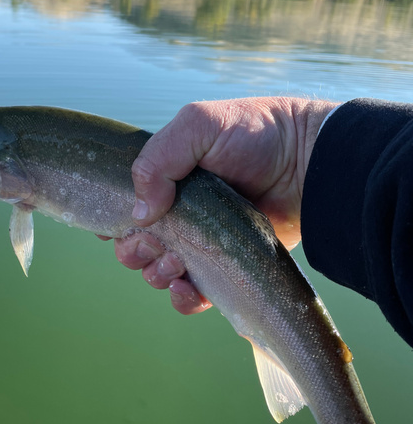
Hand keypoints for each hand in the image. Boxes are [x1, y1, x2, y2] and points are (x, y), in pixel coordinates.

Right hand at [107, 97, 336, 313]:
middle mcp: (178, 214)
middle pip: (135, 246)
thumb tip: (140, 212)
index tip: (116, 226)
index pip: (122, 208)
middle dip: (135, 250)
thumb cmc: (255, 133)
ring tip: (176, 262)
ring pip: (158, 273)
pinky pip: (193, 294)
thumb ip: (157, 159)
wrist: (310, 161)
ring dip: (157, 274)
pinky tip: (188, 288)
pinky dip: (183, 298)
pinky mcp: (226, 267)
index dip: (113, 221)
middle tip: (157, 242)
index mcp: (164, 181)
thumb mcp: (199, 125)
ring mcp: (201, 243)